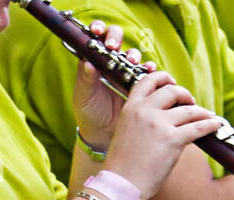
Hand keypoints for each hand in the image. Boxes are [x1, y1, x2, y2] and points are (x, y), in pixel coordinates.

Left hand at [72, 20, 153, 149]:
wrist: (103, 136)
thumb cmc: (88, 114)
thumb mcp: (83, 98)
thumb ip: (86, 80)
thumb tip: (88, 62)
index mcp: (94, 62)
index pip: (97, 38)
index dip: (99, 30)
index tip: (97, 32)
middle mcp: (110, 64)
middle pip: (116, 40)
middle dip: (116, 38)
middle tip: (114, 47)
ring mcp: (126, 72)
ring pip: (132, 54)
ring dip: (133, 55)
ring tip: (131, 62)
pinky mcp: (139, 84)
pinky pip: (147, 72)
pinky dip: (149, 69)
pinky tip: (149, 70)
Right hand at [101, 70, 224, 199]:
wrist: (121, 184)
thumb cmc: (123, 165)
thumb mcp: (126, 132)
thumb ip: (142, 120)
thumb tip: (166, 116)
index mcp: (131, 108)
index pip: (148, 80)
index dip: (163, 77)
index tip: (172, 82)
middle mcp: (145, 111)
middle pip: (172, 90)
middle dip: (185, 94)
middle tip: (190, 103)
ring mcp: (159, 124)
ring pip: (189, 110)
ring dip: (201, 112)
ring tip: (207, 116)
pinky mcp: (172, 139)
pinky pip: (198, 127)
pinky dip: (211, 124)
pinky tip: (217, 124)